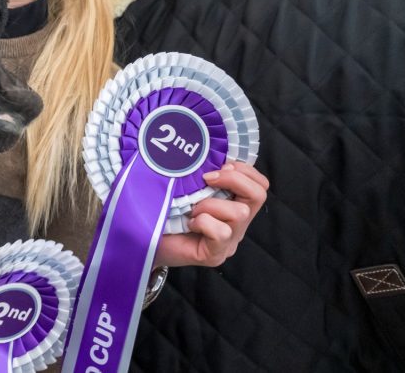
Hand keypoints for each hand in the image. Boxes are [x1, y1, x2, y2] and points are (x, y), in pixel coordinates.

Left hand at [155, 161, 269, 267]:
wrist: (144, 239)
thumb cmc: (163, 210)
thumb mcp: (187, 186)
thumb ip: (201, 174)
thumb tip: (203, 151)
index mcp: (234, 204)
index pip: (260, 185)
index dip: (244, 170)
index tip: (219, 166)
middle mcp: (236, 224)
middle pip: (259, 195)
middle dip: (233, 180)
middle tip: (207, 179)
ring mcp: (228, 241)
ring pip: (239, 213)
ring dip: (211, 204)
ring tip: (192, 209)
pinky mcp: (215, 254)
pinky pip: (222, 232)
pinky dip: (204, 223)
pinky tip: (189, 223)